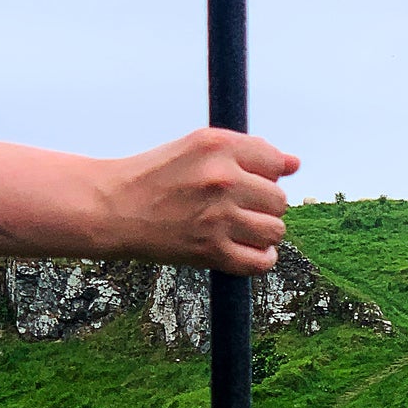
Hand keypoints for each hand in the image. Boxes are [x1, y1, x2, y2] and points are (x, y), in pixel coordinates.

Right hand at [99, 127, 300, 273]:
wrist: (112, 208)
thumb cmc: (155, 176)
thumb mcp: (198, 147)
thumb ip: (249, 151)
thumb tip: (295, 164)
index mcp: (219, 146)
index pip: (276, 162)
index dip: (267, 175)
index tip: (249, 182)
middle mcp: (222, 179)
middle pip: (280, 199)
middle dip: (264, 206)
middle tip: (237, 208)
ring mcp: (218, 217)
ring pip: (276, 230)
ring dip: (263, 233)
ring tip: (240, 229)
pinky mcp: (211, 251)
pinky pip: (261, 261)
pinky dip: (261, 259)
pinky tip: (247, 249)